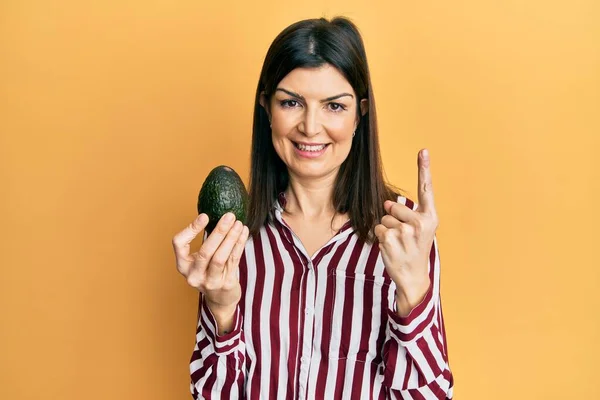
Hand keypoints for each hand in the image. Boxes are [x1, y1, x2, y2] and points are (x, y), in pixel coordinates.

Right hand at [172, 212, 248, 314]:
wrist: (220, 299)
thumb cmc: (209, 272)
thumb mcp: (199, 260)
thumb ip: (205, 242)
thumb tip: (217, 214)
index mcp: (183, 265)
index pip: (179, 244)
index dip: (191, 229)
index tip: (205, 215)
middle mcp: (193, 275)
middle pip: (205, 251)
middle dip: (219, 232)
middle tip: (229, 216)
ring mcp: (209, 282)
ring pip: (221, 257)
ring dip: (231, 238)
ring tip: (238, 223)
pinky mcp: (225, 284)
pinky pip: (233, 261)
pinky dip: (239, 244)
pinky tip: (244, 232)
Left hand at [374, 149, 438, 315]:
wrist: (413, 277)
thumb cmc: (415, 250)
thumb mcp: (419, 231)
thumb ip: (407, 214)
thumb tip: (387, 203)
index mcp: (430, 218)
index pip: (426, 189)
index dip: (424, 169)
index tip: (423, 151)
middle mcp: (420, 222)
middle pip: (393, 207)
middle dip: (392, 219)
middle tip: (404, 237)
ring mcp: (405, 232)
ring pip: (384, 219)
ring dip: (386, 231)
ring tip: (399, 244)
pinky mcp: (391, 239)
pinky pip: (378, 229)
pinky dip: (380, 238)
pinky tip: (392, 249)